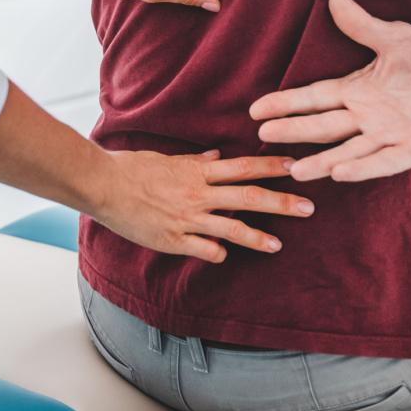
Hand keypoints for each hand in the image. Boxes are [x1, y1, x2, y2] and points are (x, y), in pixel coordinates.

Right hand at [90, 150, 314, 262]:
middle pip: (249, 197)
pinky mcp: (174, 239)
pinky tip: (224, 254)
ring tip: (278, 244)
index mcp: (197, 171)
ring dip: (258, 236)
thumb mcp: (166, 159)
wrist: (102, 185)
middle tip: (309, 207)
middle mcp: (198, 194)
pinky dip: (218, 252)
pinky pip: (205, 249)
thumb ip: (193, 161)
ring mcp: (187, 219)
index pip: (244, 167)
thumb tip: (217, 156)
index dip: (272, 167)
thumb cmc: (131, 168)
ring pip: (231, 229)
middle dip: (281, 202)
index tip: (296, 166)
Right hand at [249, 0, 410, 182]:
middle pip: (322, 127)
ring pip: (345, 151)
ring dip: (320, 161)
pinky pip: (383, 161)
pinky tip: (339, 174)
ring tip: (294, 170)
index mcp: (359, 90)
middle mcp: (367, 116)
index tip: (257, 110)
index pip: (313, 98)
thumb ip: (362, 25)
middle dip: (292, 132)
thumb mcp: (395, 37)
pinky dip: (362, 168)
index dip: (285, 104)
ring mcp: (389, 134)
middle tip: (262, 138)